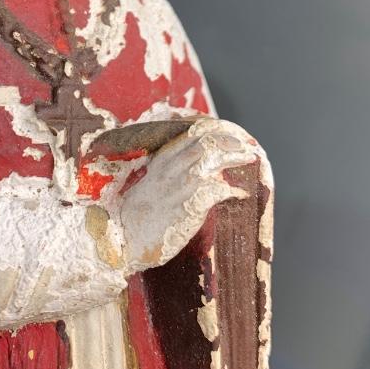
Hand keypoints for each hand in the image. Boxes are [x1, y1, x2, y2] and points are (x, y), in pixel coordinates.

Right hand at [119, 117, 261, 272]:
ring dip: (234, 156)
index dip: (216, 129)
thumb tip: (201, 170)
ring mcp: (178, 185)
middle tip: (247, 146)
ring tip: (249, 159)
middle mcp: (170, 168)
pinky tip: (240, 193)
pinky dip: (231, 189)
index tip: (233, 133)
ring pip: (211, 158)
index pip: (192, 133)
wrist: (121, 239)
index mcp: (160, 160)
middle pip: (206, 141)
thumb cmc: (136, 217)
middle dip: (230, 140)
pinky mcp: (187, 205)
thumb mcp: (150, 184)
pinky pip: (216, 190)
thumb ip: (171, 172)